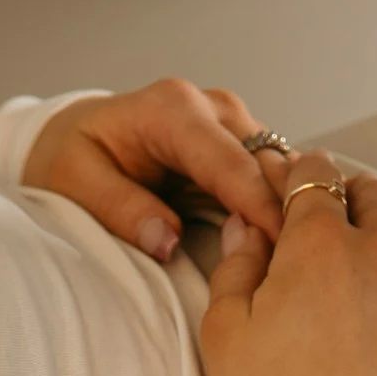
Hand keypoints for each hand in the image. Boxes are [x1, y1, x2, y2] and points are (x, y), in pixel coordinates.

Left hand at [21, 78, 287, 263]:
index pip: (230, 163)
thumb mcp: (77, 184)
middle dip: (289, 210)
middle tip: (303, 266)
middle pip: (268, 162)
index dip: (260, 206)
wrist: (74, 138)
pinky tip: (294, 245)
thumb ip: (123, 210)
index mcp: (173, 110)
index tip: (282, 246)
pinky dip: (285, 209)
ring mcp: (231, 126)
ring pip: (280, 169)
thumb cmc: (70, 160)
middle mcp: (212, 110)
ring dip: (295, 211)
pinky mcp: (239, 148)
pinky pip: (273, 179)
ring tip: (306, 260)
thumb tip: (168, 242)